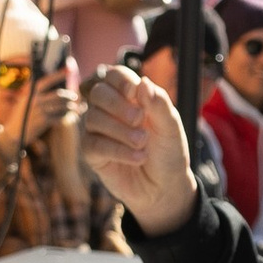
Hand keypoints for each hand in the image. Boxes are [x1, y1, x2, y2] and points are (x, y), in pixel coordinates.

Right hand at [80, 62, 199, 236]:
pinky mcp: (92, 153)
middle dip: (118, 105)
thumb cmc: (168, 153)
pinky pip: (93, 144)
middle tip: (139, 119)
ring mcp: (98, 131)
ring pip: (93, 118)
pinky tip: (138, 157)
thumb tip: (143, 82)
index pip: (114, 75)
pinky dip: (117, 150)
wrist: (165, 187)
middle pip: (98, 93)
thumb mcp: (170, 127)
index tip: (136, 94)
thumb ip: (159, 104)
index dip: (121, 81)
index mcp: (130, 98)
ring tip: (142, 143)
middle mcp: (110, 111)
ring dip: (120, 130)